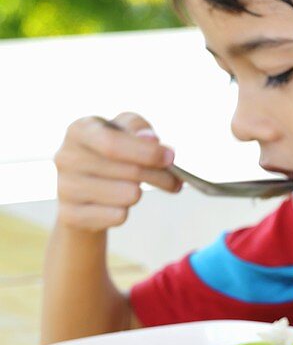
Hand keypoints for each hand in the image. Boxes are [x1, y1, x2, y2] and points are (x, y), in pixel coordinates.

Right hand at [53, 112, 180, 230]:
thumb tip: (151, 140)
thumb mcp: (125, 128)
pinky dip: (126, 210)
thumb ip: (138, 128)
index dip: (147, 153)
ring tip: (138, 187)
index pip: (112, 144)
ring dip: (141, 193)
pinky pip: (118, 217)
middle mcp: (65, 157)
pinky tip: (117, 203)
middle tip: (175, 181)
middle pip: (129, 172)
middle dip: (160, 176)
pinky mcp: (70, 215)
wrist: (83, 182)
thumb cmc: (113, 148)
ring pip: (128, 196)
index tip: (171, 158)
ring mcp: (64, 188)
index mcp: (79, 130)